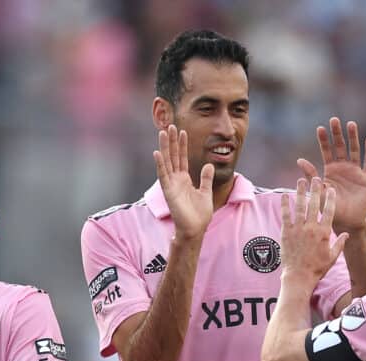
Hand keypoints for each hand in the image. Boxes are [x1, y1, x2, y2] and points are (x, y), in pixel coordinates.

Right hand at [153, 124, 213, 241]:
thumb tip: (208, 164)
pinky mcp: (168, 191)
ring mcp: (171, 185)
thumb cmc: (199, 215)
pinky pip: (163, 175)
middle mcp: (176, 180)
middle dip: (172, 141)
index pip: (182, 158)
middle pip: (173, 156)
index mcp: (185, 180)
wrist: (195, 230)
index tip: (182, 131)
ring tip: (163, 132)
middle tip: (169, 125)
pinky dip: (160, 164)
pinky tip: (157, 152)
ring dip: (165, 147)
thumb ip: (206, 178)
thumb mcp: (206, 192)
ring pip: (167, 162)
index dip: (182, 145)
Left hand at [280, 177, 346, 287]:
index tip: (331, 189)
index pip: (329, 211)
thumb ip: (340, 243)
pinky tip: (284, 195)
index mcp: (324, 233)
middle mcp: (311, 228)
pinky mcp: (286, 233)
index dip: (330, 198)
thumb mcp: (332, 256)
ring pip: (300, 206)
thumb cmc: (317, 268)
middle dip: (316, 190)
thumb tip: (347, 234)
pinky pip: (286, 215)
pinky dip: (285, 204)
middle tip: (316, 178)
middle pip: (314, 204)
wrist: (299, 277)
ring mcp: (298, 229)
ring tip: (301, 181)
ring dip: (301, 192)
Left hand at [298, 117, 365, 233]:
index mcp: (330, 170)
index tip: (320, 128)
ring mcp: (355, 172)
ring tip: (351, 124)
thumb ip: (311, 175)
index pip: (326, 151)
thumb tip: (299, 160)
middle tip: (335, 120)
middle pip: (340, 147)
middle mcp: (343, 168)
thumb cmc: (330, 209)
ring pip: (354, 150)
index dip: (324, 140)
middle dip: (337, 134)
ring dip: (353, 137)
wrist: (346, 221)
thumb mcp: (318, 191)